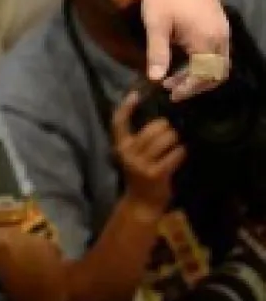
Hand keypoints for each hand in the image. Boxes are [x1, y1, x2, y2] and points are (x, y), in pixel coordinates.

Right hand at [113, 91, 184, 215]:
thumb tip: (159, 118)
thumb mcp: (133, 156)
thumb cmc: (140, 176)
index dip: (126, 107)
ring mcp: (142, 164)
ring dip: (176, 139)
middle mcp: (129, 153)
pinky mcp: (156, 173)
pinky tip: (181, 154)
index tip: (136, 95)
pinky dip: (181, 152)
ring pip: (165, 138)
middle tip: (171, 133)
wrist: (141, 204)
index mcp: (121, 146)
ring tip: (177, 144)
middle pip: (152, 128)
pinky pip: (175, 154)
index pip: (118, 122)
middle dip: (166, 128)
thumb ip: (140, 139)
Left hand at [141, 0, 229, 99]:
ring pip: (219, 64)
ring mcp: (223, 31)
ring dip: (200, 75)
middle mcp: (221, 38)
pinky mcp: (220, 25)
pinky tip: (184, 62)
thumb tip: (154, 78)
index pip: (203, 75)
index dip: (188, 88)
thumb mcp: (155, 23)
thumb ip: (157, 52)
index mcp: (206, 39)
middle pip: (217, 74)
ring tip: (174, 78)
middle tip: (172, 90)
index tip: (169, 94)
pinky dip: (204, 63)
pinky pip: (218, 53)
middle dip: (196, 85)